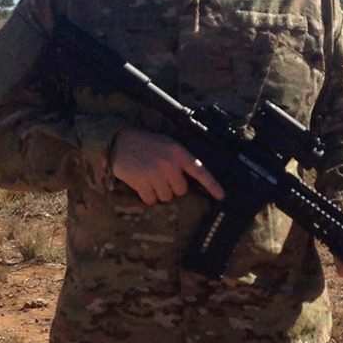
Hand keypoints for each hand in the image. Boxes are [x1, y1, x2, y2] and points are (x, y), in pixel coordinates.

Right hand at [110, 129, 226, 204]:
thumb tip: (190, 182)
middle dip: (172, 187)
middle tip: (161, 177)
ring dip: (159, 192)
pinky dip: (147, 196)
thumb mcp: (168, 145)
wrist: (120, 141)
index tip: (221, 196)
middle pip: (181, 190)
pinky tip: (142, 184)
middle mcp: (169, 164)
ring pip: (166, 197)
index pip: (199, 171)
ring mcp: (155, 174)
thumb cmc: (146, 144)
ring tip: (150, 178)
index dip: (212, 185)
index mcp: (178, 153)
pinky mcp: (141, 182)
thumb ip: (180, 160)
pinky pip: (151, 200)